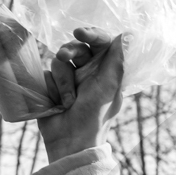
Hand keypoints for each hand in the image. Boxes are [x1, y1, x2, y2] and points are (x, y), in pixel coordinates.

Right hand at [36, 27, 125, 162]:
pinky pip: (47, 74)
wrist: (70, 141)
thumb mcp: (108, 87)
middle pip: (76, 47)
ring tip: (69, 100)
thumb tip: (128, 35)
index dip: (92, 34)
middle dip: (69, 51)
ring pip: (59, 61)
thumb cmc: (94, 116)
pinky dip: (52, 88)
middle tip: (63, 56)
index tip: (80, 33)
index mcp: (107, 72)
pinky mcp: (53, 87)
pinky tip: (58, 103)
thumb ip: (116, 61)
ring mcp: (70, 80)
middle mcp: (89, 73)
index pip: (101, 44)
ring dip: (63, 81)